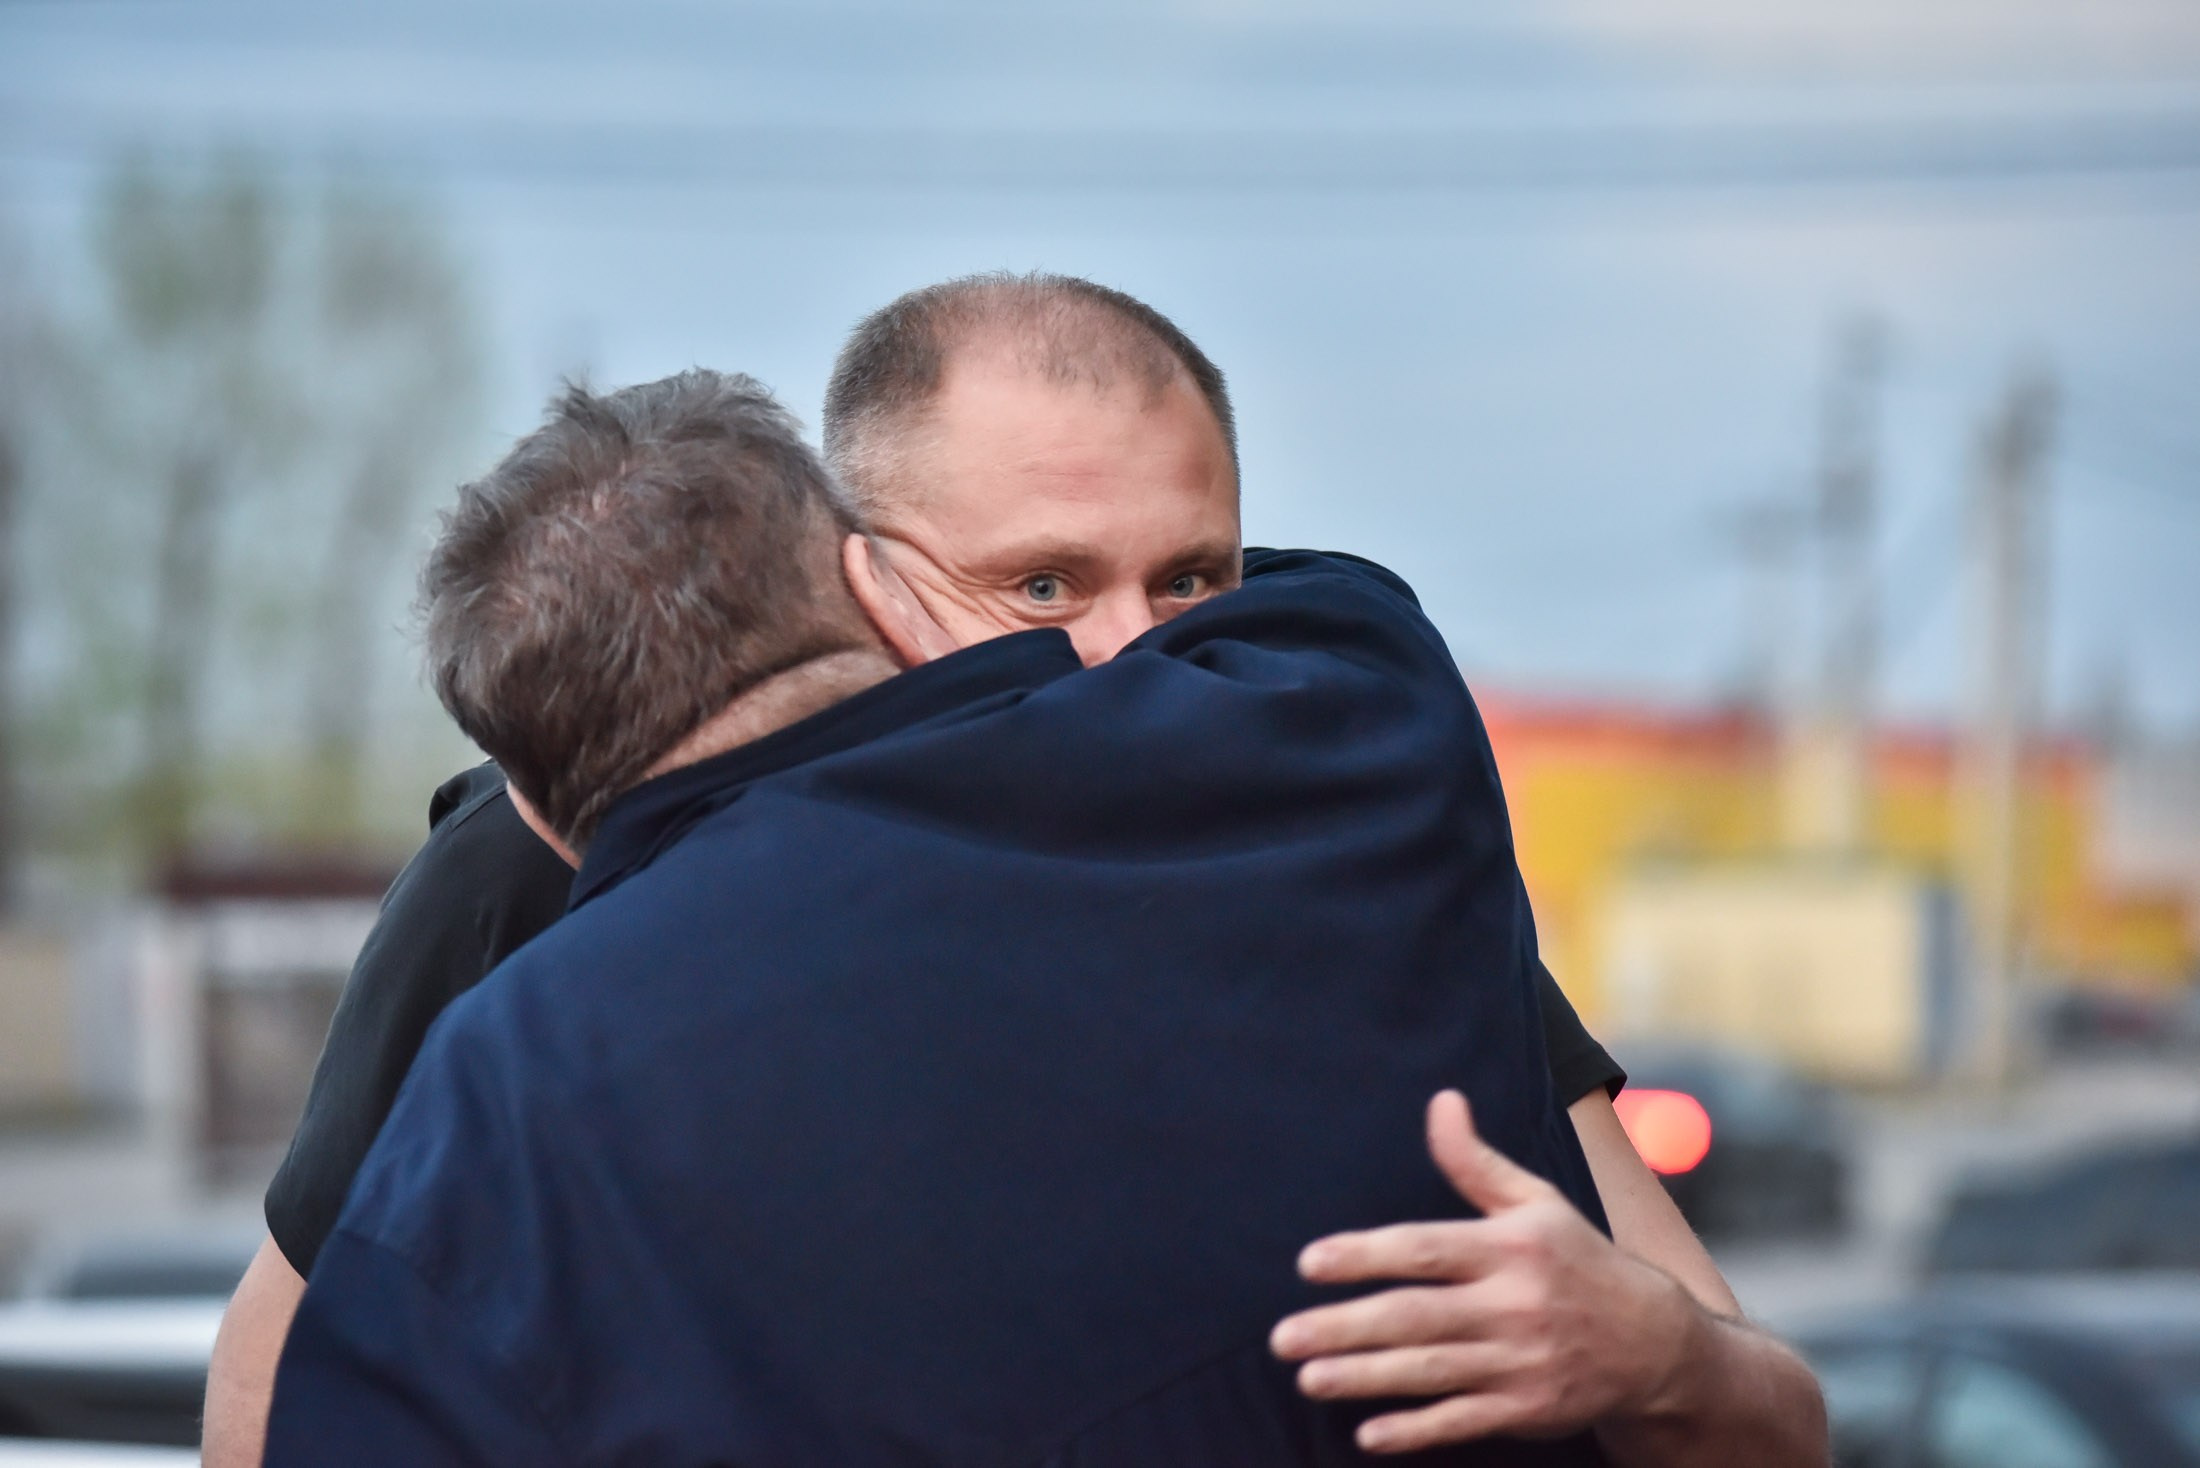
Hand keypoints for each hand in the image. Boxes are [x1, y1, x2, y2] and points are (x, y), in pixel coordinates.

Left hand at [1270, 1090, 1701, 1454]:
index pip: (1426, 1248)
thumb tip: (1441, 1102)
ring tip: (1308, 1377)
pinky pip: (1462, 1420)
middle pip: (1416, 1316)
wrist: (1653, 1344)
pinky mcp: (1526, 1409)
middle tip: (1283, 1338)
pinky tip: (1368, 1433)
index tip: (1310, 1262)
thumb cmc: (1578, 1260)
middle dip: (1345, 1328)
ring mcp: (1520, 1362)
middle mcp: (1514, 1305)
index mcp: (1510, 1248)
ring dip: (1365, 1377)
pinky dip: (1416, 1428)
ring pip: (1431, 1371)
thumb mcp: (1535, 1202)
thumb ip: (1475, 1162)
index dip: (1366, 1255)